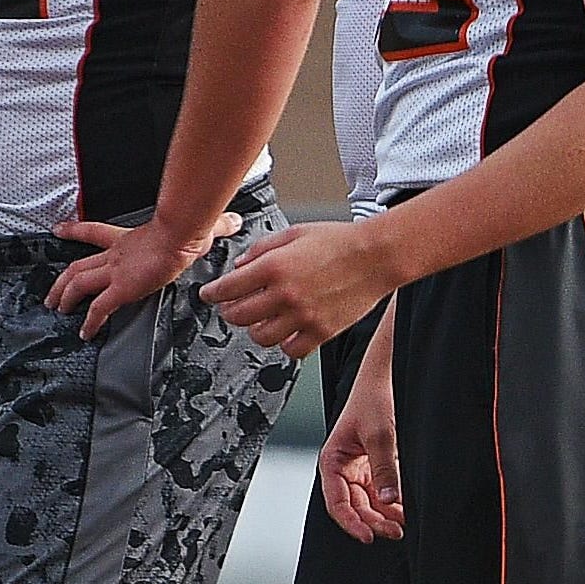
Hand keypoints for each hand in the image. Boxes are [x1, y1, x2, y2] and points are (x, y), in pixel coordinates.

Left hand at [49, 210, 217, 337]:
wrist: (181, 234)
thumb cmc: (187, 229)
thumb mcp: (197, 226)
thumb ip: (214, 225)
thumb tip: (233, 221)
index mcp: (126, 240)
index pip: (93, 232)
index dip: (74, 231)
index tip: (59, 230)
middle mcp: (115, 256)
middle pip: (77, 266)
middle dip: (61, 281)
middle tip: (52, 293)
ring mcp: (116, 272)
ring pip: (78, 284)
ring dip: (65, 297)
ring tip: (59, 310)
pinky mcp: (122, 288)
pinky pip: (99, 308)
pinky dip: (89, 321)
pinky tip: (86, 333)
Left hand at [203, 217, 394, 358]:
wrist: (375, 256)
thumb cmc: (338, 241)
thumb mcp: (293, 233)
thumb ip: (261, 250)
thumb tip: (240, 268)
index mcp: (274, 267)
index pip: (227, 288)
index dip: (212, 293)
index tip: (209, 295)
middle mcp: (285, 295)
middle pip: (238, 316)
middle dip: (230, 311)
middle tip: (233, 307)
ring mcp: (303, 316)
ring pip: (261, 337)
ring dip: (256, 328)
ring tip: (262, 319)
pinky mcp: (321, 332)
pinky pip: (291, 350)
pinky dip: (285, 343)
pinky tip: (287, 331)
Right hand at [319, 357, 403, 542]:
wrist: (388, 377)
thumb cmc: (373, 397)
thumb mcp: (379, 434)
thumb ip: (384, 469)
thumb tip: (388, 499)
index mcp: (332, 460)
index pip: (337, 502)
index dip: (351, 522)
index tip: (368, 536)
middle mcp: (344, 468)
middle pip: (355, 506)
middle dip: (373, 521)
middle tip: (395, 531)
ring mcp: (361, 468)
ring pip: (370, 502)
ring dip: (384, 515)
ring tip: (403, 523)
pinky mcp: (377, 466)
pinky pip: (383, 491)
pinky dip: (393, 502)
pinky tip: (405, 510)